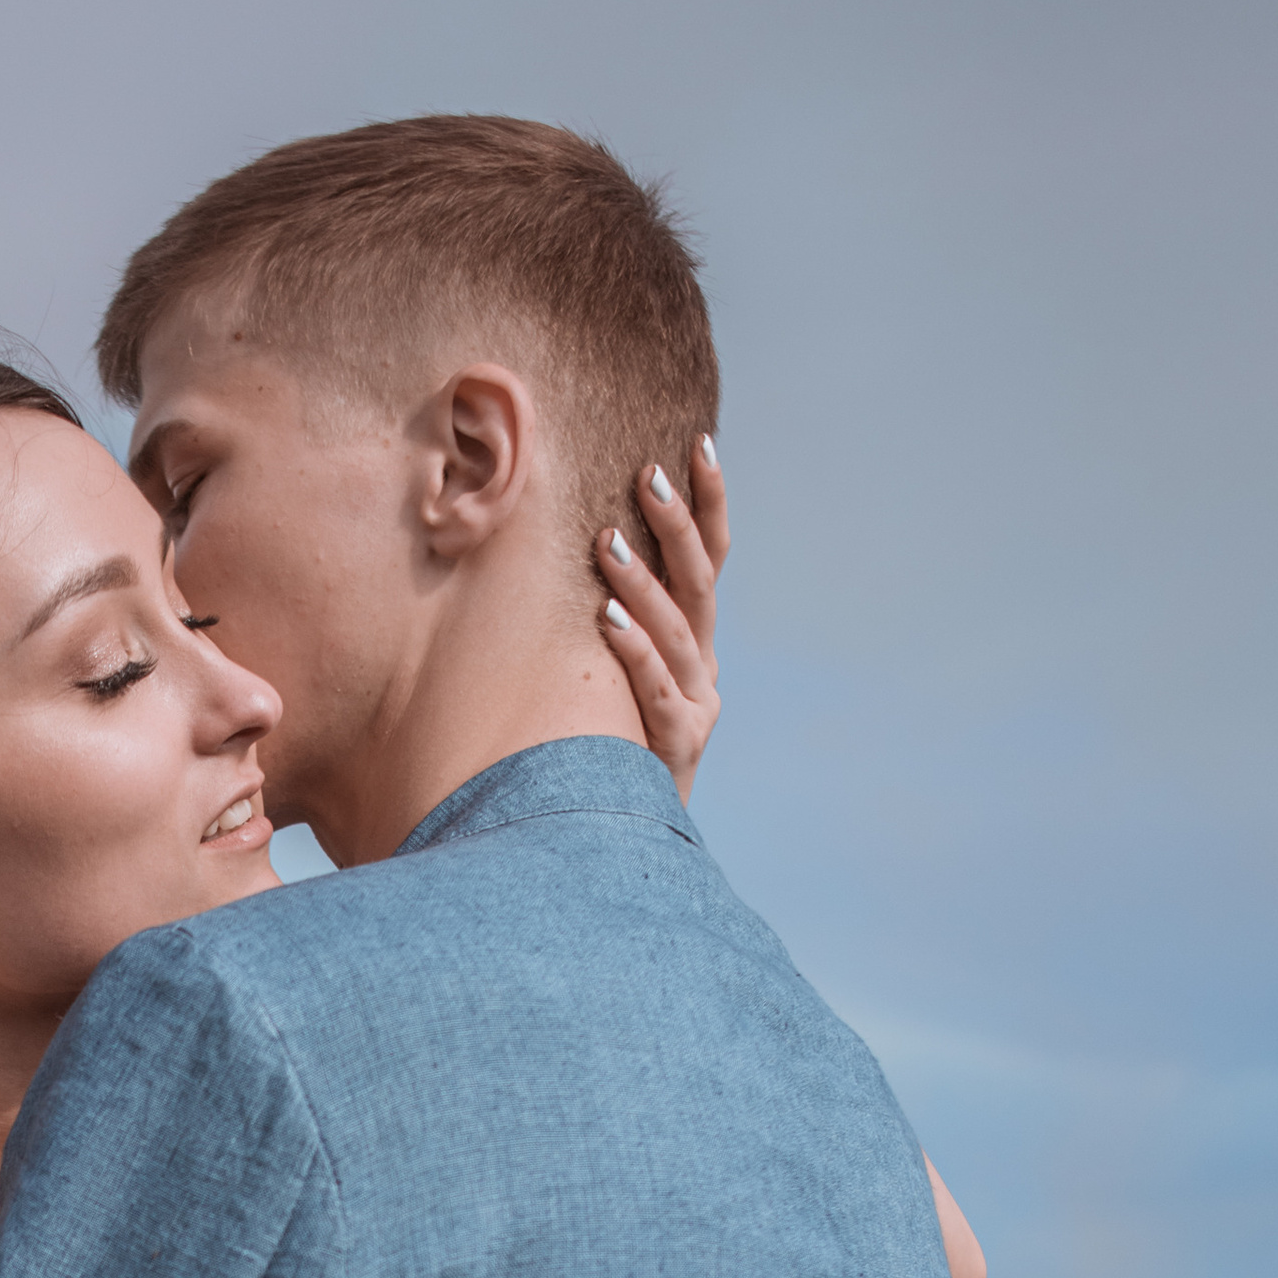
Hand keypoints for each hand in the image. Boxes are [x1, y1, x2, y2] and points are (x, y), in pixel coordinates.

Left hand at [600, 438, 726, 804]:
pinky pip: (653, 690)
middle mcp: (703, 666)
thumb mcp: (614, 672)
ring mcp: (697, 705)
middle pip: (698, 582)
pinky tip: (607, 618)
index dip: (710, 503)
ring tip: (606, 539)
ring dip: (642, 582)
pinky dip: (633, 651)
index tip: (700, 443)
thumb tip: (567, 546)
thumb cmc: (608, 742)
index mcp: (695, 641)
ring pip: (675, 631)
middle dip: (676, 525)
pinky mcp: (679, 745)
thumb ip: (612, 619)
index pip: (710, 559)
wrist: (629, 834)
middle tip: (648, 474)